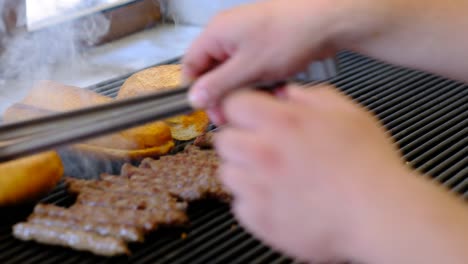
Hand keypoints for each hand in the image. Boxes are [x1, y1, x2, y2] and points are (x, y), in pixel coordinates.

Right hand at [182, 0, 355, 110]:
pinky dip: (255, 80)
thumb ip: (218, 85)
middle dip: (220, 93)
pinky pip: (249, 67)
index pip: (190, 64)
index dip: (195, 89)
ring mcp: (246, 37)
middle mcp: (227, 33)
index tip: (206, 109)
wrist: (325, 22)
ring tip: (256, 99)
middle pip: (211, 69)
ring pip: (231, 71)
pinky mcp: (262, 44)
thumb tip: (194, 98)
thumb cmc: (288, 37)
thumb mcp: (248, 68)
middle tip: (229, 114)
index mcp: (216, 33)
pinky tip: (269, 88)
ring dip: (240, 88)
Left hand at [214, 84, 467, 262]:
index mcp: (282, 122)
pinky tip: (278, 198)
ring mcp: (257, 188)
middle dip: (239, 140)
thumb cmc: (369, 166)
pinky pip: (239, 204)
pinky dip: (253, 201)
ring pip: (227, 172)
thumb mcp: (348, 114)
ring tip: (273, 176)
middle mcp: (262, 152)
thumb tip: (287, 94)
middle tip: (261, 148)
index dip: (241, 109)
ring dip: (244, 171)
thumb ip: (311, 97)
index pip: (233, 104)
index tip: (248, 117)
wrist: (379, 216)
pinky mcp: (258, 218)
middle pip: (224, 140)